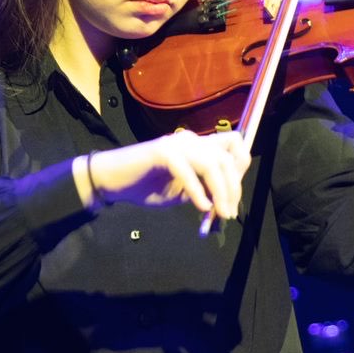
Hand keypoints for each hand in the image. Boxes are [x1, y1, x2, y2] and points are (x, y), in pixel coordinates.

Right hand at [76, 130, 251, 218]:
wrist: (112, 181)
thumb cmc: (147, 187)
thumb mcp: (183, 192)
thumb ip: (204, 192)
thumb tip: (226, 205)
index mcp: (198, 144)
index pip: (234, 144)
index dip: (241, 168)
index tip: (234, 195)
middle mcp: (191, 139)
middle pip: (227, 156)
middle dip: (233, 187)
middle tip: (229, 212)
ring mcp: (177, 144)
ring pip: (212, 163)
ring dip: (220, 191)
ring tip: (219, 213)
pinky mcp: (162, 152)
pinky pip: (188, 171)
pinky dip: (198, 191)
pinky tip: (201, 208)